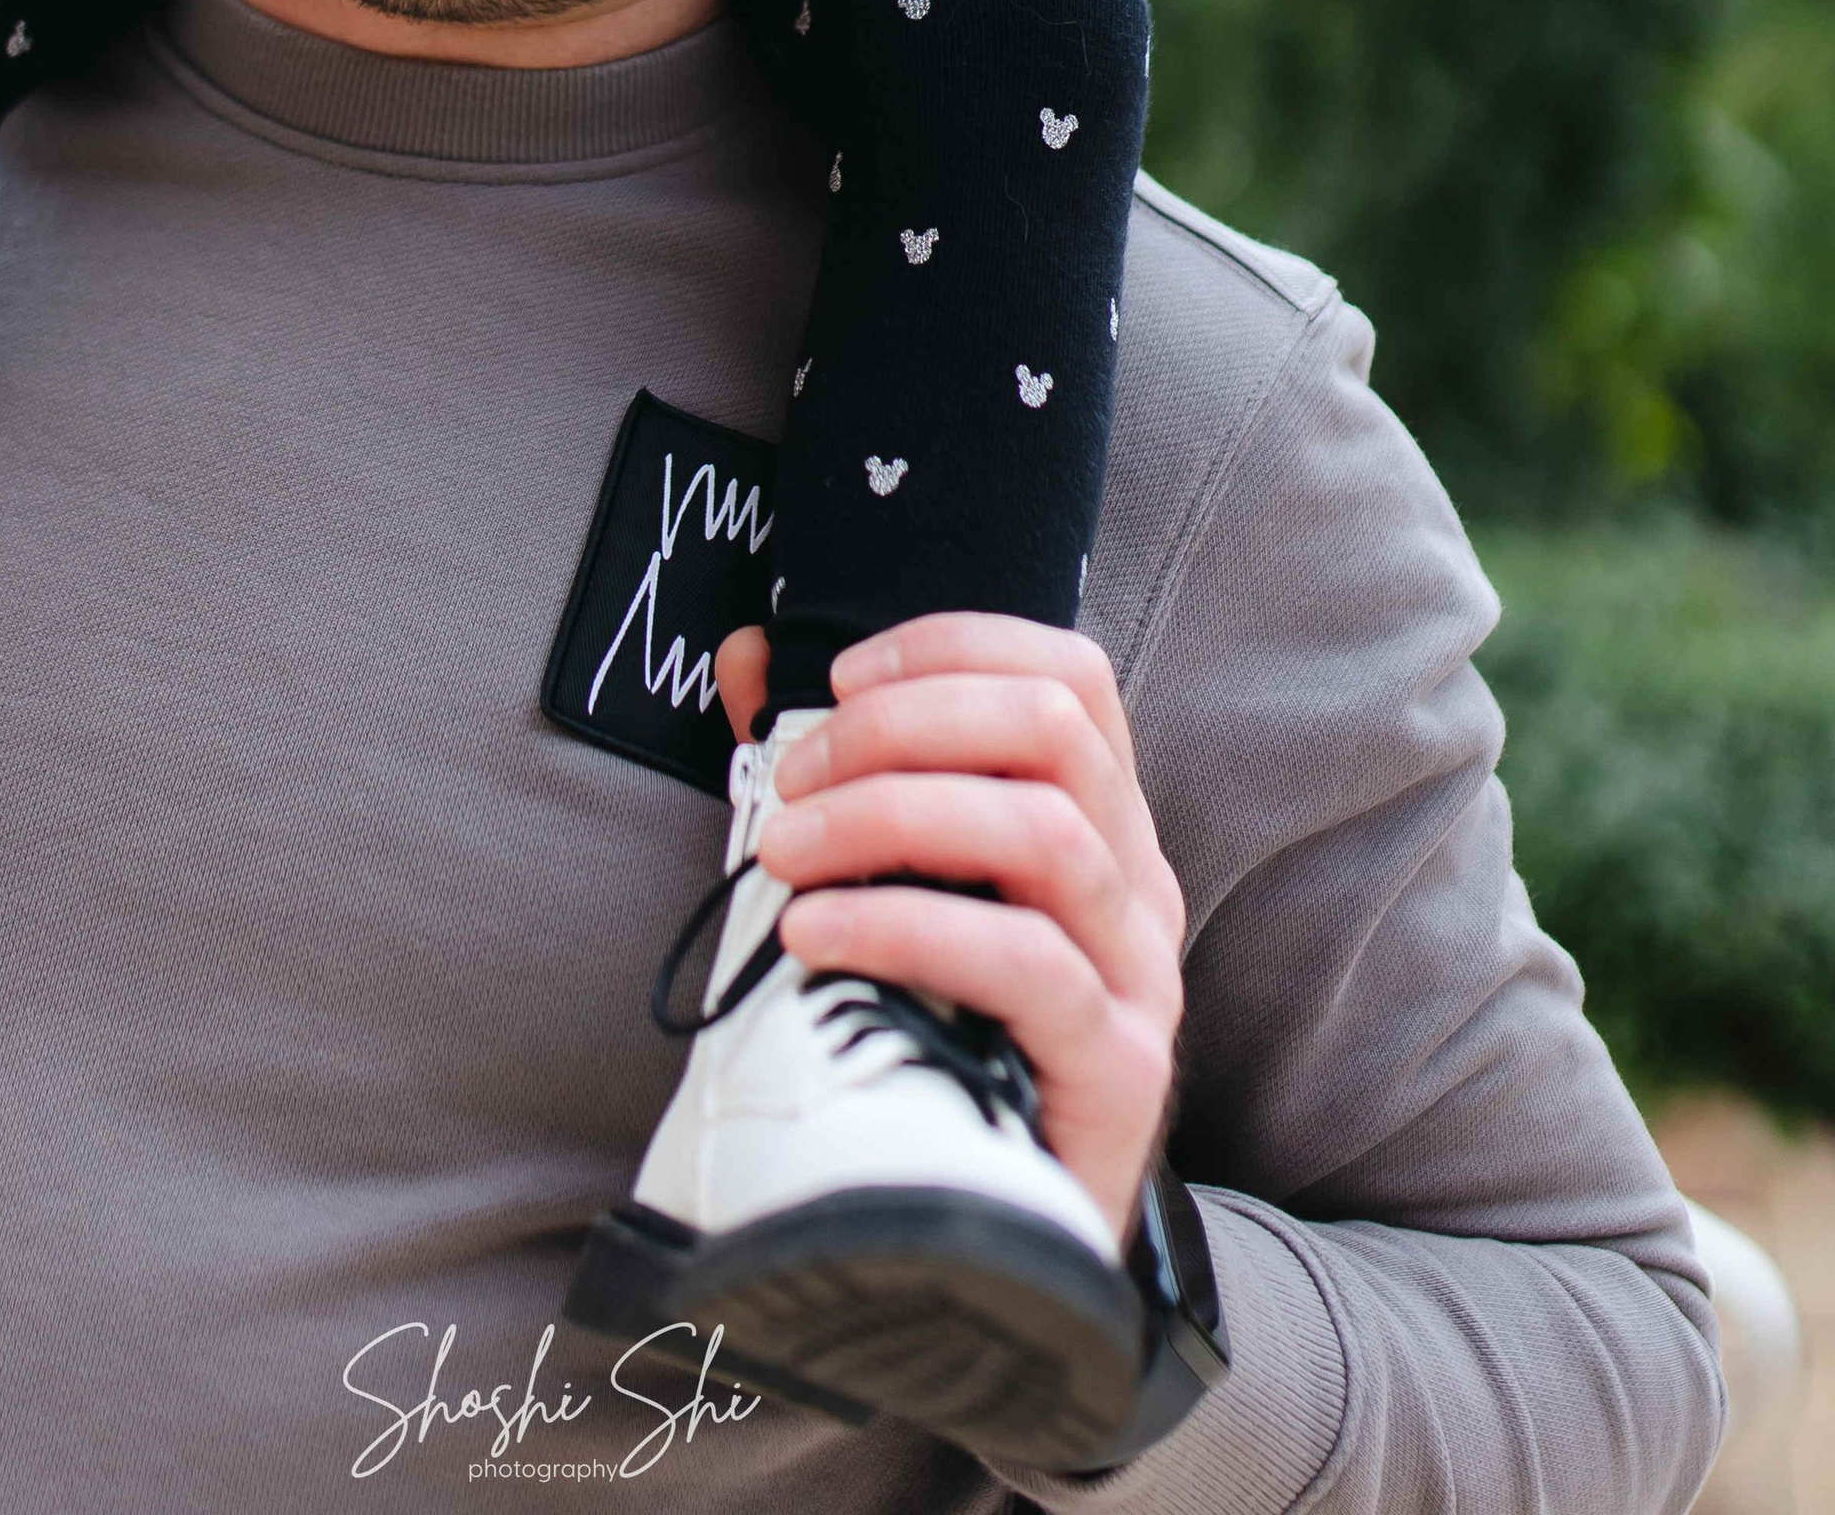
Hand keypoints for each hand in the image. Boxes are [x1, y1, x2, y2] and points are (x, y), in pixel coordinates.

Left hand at [716, 612, 1184, 1246]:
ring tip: (784, 852)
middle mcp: (1136, 883)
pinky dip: (904, 924)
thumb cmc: (937, 1039)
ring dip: (888, 816)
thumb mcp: (896, 890)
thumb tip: (750, 655)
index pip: (1069, 675)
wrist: (1001, 1243)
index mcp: (1097, 824)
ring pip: (1040, 830)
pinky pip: (1023, 961)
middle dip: (899, 727)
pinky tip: (814, 934)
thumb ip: (835, 774)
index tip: (840, 679)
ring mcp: (1139, 975)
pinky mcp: (1120, 1067)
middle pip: (1050, 730)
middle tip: (789, 779)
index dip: (953, 647)